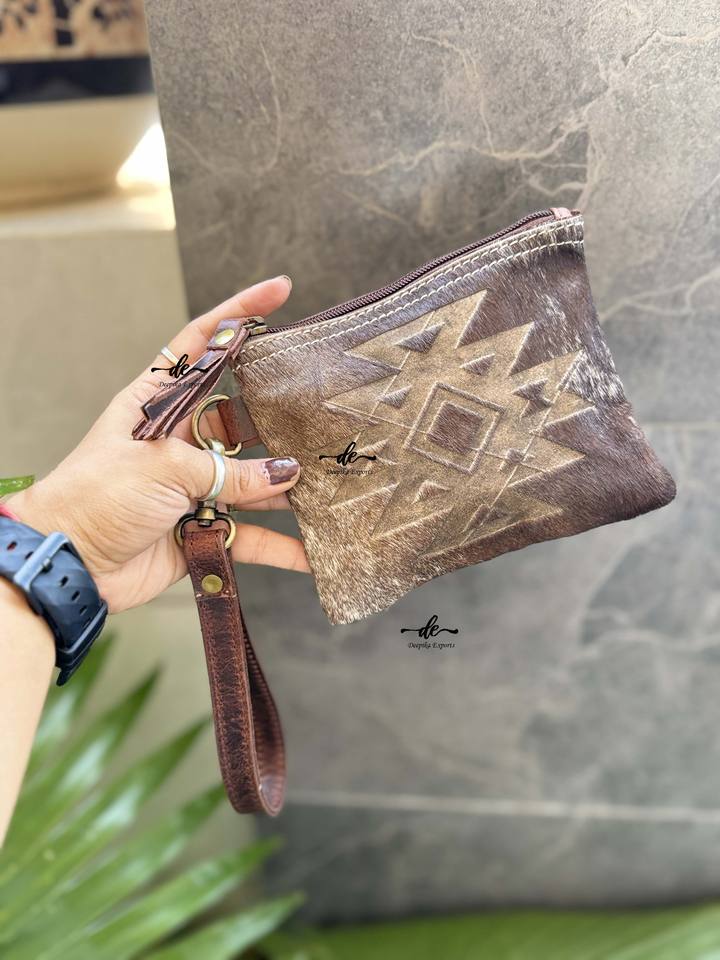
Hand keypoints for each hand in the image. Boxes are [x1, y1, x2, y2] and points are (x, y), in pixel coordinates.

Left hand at [9, 276, 308, 612]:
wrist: (71, 562)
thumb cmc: (95, 496)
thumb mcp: (163, 468)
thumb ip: (230, 472)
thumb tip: (286, 473)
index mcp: (158, 403)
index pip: (201, 344)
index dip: (238, 314)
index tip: (279, 291)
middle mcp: (180, 439)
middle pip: (240, 418)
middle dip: (280, 418)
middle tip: (320, 412)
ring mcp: (193, 484)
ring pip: (253, 480)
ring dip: (286, 489)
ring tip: (328, 485)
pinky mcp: (201, 525)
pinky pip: (250, 534)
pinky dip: (279, 547)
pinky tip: (310, 552)